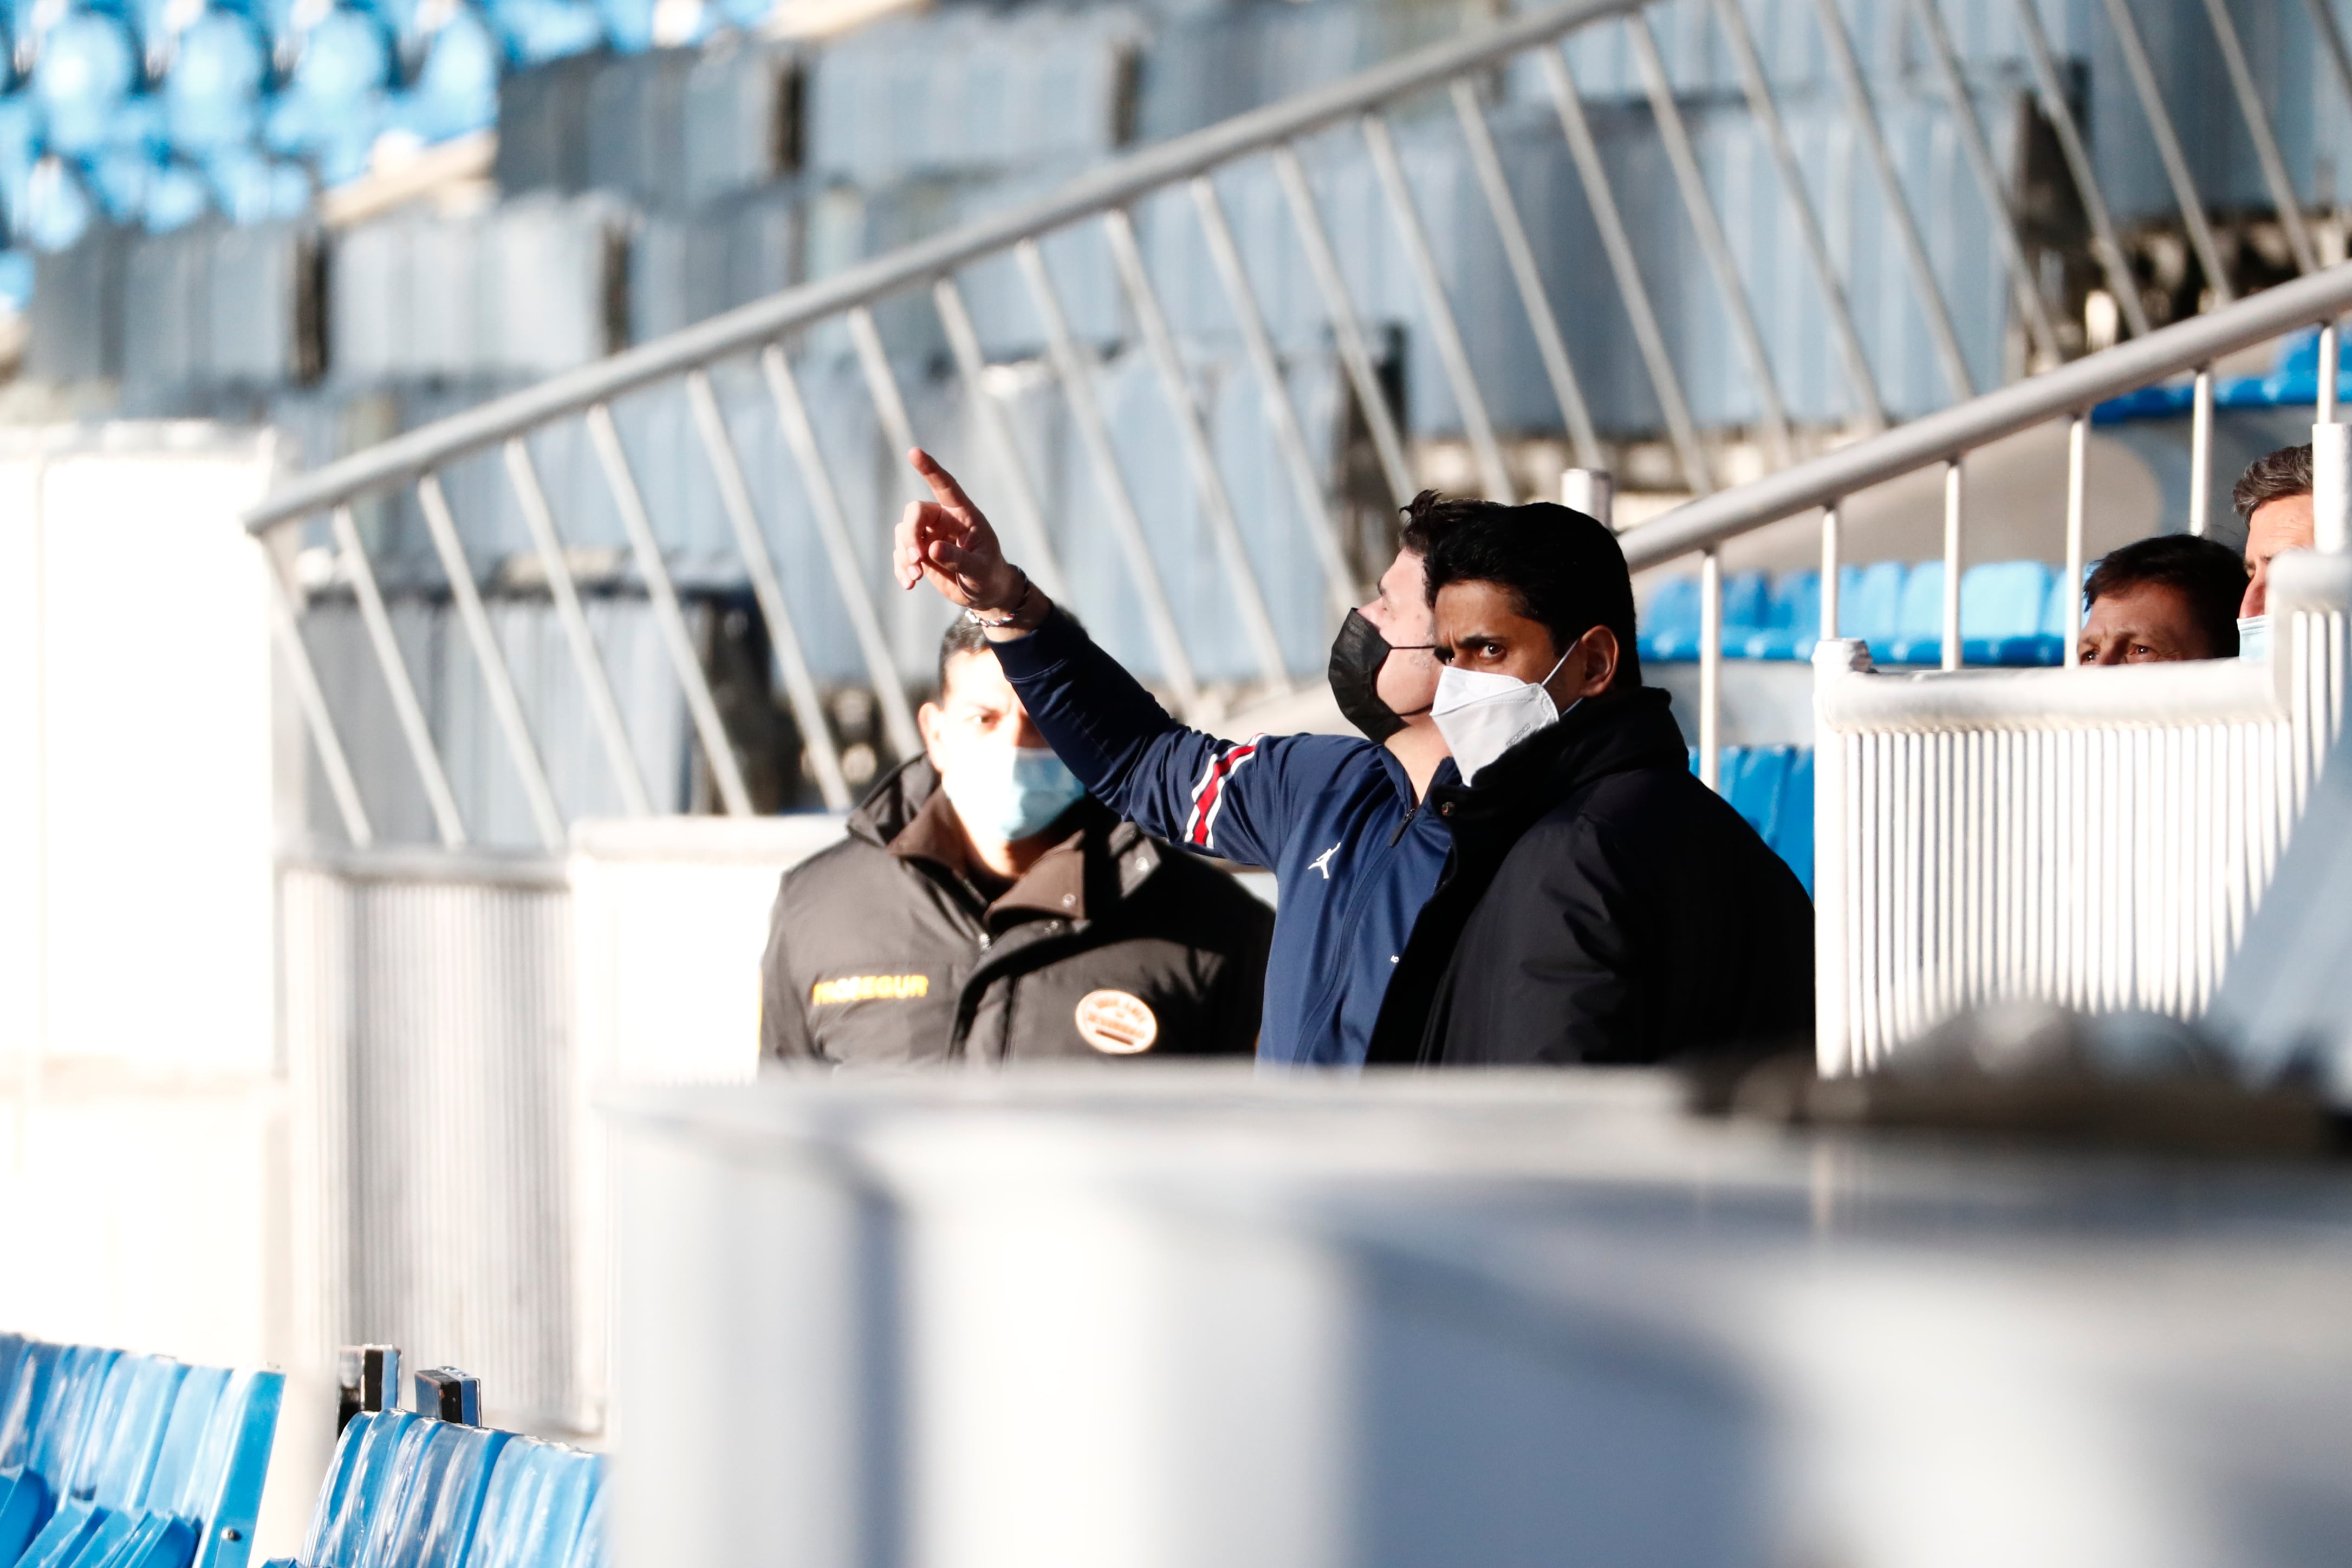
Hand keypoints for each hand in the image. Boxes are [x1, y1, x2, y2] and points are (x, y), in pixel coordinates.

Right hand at [893, 448, 1021, 610]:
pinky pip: (900, 553)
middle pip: (915, 511)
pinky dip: (900, 568)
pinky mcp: (919, 552)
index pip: (945, 486)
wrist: (984, 593)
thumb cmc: (988, 575)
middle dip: (910, 535)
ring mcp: (929, 535)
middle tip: (916, 559)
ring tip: (916, 577)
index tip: (914, 452)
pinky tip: (909, 584)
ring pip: (903, 532)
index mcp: (963, 514)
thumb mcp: (980, 570)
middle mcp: (943, 519)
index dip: (930, 469)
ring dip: (904, 555)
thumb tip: (932, 549)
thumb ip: (959, 559)